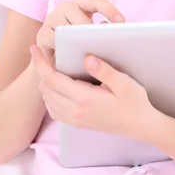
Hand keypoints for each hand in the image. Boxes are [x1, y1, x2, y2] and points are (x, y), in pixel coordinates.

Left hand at [30, 46, 156, 140]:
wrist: (140, 126)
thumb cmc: (134, 102)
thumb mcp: (124, 82)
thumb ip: (104, 70)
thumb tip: (86, 58)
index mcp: (84, 99)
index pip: (52, 79)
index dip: (40, 62)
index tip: (34, 48)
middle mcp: (75, 111)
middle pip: (46, 88)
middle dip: (42, 70)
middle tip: (47, 54)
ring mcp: (75, 120)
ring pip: (47, 99)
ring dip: (46, 83)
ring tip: (53, 68)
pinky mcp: (77, 124)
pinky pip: (54, 110)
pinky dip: (51, 96)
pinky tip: (60, 87)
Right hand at [35, 0, 124, 65]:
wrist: (57, 64)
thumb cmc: (81, 49)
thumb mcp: (94, 38)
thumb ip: (103, 34)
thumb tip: (115, 31)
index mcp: (82, 5)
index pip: (97, 1)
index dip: (110, 10)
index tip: (122, 23)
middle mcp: (66, 7)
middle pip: (80, 14)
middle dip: (91, 30)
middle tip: (103, 42)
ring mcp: (52, 18)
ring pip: (66, 26)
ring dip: (77, 38)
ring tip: (89, 50)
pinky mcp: (42, 33)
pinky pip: (54, 39)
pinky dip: (63, 47)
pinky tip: (71, 57)